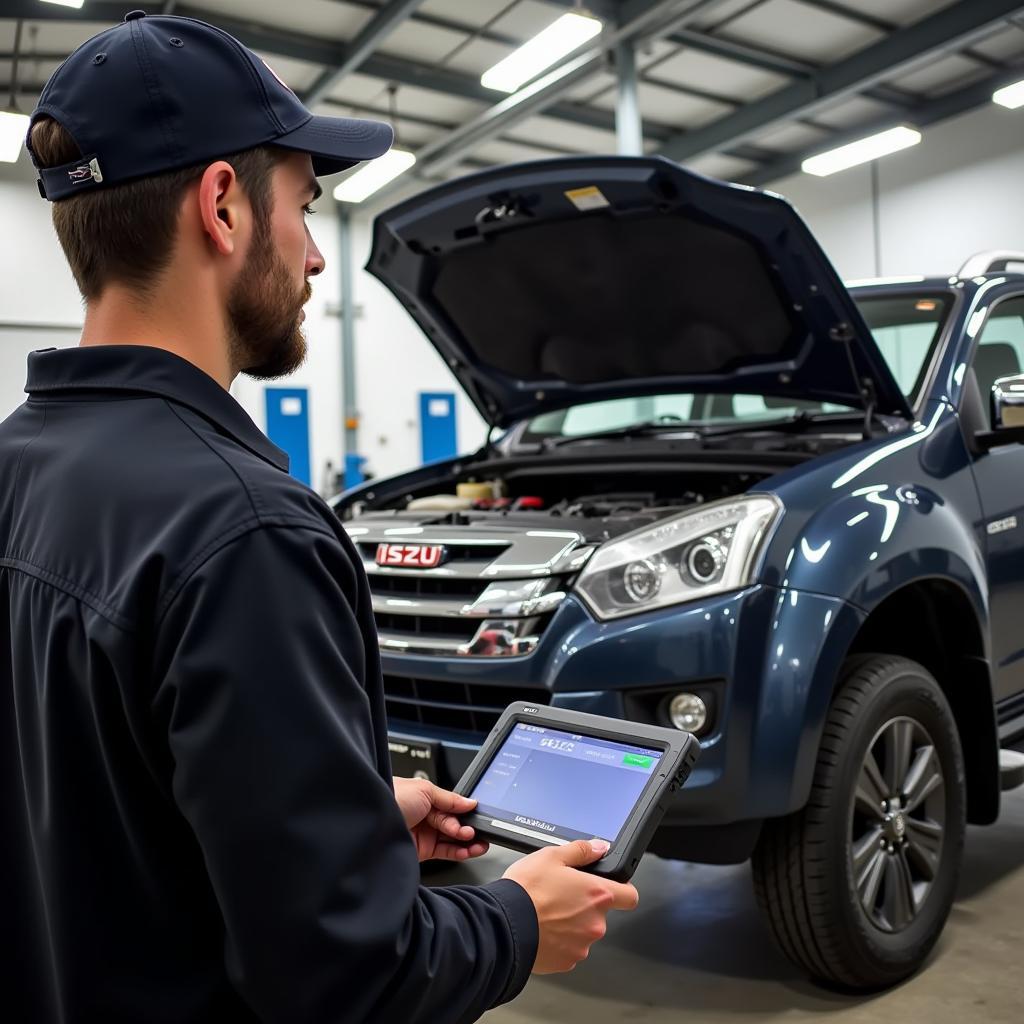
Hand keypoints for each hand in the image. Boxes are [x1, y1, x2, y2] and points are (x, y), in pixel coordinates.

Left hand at [392, 777, 489, 862]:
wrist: (372, 823)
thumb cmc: (391, 799)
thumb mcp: (424, 790)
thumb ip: (449, 798)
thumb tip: (469, 802)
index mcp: (423, 798)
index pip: (451, 806)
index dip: (465, 811)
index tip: (478, 815)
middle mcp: (424, 816)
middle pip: (453, 822)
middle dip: (466, 826)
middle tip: (474, 829)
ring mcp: (423, 834)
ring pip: (452, 838)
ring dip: (467, 841)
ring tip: (477, 842)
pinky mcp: (422, 851)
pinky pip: (445, 852)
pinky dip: (459, 852)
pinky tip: (468, 850)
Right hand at [503, 839, 638, 973]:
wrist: (504, 926)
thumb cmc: (526, 891)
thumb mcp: (551, 856)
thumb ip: (581, 851)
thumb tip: (598, 847)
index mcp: (597, 894)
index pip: (630, 896)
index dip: (623, 889)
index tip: (614, 887)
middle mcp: (595, 923)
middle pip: (601, 913)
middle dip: (585, 905)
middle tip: (561, 895)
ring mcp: (582, 945)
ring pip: (583, 931)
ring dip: (571, 923)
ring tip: (547, 912)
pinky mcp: (567, 961)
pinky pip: (569, 948)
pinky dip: (559, 940)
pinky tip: (542, 928)